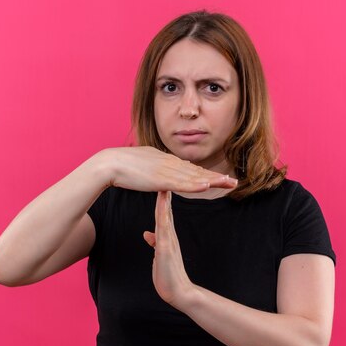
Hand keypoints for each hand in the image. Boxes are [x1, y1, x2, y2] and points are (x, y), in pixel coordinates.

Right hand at [97, 146, 237, 192]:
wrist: (110, 163)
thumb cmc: (123, 165)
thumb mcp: (146, 163)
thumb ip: (158, 166)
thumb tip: (166, 170)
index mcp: (167, 160)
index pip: (192, 169)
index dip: (207, 174)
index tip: (220, 179)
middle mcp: (171, 163)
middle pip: (199, 172)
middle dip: (217, 177)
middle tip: (234, 182)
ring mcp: (167, 170)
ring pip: (195, 177)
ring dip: (213, 180)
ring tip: (229, 184)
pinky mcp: (161, 178)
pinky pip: (182, 183)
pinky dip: (196, 184)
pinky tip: (207, 185)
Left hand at [143, 190, 195, 308]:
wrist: (180, 293)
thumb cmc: (168, 276)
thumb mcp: (158, 255)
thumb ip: (155, 243)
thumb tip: (148, 234)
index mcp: (167, 236)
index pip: (164, 212)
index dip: (161, 196)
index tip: (159, 181)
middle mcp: (169, 235)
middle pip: (166, 209)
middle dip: (164, 193)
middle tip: (164, 175)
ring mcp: (169, 241)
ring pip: (165, 216)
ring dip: (164, 200)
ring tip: (163, 184)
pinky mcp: (165, 249)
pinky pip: (164, 228)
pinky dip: (163, 216)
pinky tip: (161, 207)